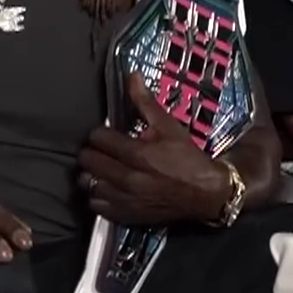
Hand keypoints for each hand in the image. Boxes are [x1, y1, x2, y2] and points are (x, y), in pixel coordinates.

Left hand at [79, 73, 230, 225]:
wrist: (204, 192)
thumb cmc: (187, 158)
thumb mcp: (169, 127)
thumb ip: (145, 103)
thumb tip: (131, 76)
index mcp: (138, 154)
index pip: (98, 139)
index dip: (101, 133)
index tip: (107, 135)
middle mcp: (127, 178)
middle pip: (88, 161)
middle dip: (93, 152)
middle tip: (103, 150)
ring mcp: (124, 199)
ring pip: (88, 184)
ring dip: (92, 174)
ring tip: (102, 169)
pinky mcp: (125, 215)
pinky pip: (95, 205)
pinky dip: (97, 195)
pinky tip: (107, 187)